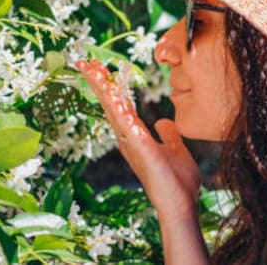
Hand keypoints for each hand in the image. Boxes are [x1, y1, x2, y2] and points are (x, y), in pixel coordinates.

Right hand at [76, 59, 201, 218]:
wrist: (181, 205)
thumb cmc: (178, 183)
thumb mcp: (176, 150)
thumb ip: (169, 136)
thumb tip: (164, 122)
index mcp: (135, 136)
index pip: (120, 105)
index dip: (109, 86)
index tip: (100, 67)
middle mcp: (127, 138)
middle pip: (109, 103)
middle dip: (98, 81)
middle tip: (85, 60)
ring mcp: (131, 142)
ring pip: (113, 109)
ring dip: (102, 88)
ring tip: (91, 68)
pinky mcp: (140, 148)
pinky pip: (125, 122)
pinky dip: (116, 106)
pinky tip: (110, 91)